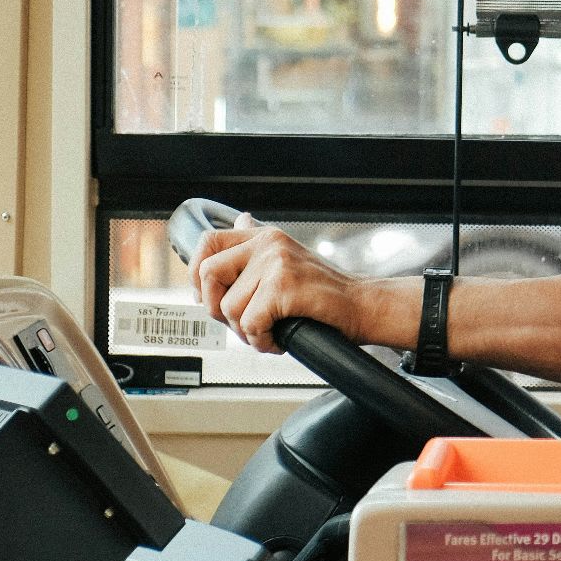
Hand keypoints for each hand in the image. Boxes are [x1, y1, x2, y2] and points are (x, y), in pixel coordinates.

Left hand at [189, 213, 368, 353]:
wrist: (364, 306)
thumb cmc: (326, 294)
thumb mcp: (289, 260)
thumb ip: (259, 246)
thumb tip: (240, 219)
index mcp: (266, 236)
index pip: (208, 242)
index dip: (196, 273)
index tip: (209, 297)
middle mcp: (269, 244)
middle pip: (208, 275)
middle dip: (217, 308)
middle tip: (243, 322)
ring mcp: (277, 263)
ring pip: (228, 307)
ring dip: (245, 332)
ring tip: (270, 332)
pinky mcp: (284, 287)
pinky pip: (250, 323)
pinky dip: (262, 341)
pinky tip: (279, 339)